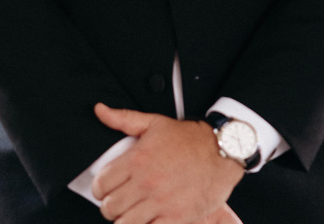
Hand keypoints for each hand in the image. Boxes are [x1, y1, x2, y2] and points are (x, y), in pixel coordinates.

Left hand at [92, 104, 243, 223]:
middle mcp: (146, 182)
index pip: (100, 185)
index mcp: (137, 159)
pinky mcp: (175, 219)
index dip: (101, 188)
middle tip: (122, 201)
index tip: (109, 188)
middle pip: (109, 208)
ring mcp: (160, 203)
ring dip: (126, 219)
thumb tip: (100, 110)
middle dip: (112, 206)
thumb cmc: (190, 138)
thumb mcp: (155, 123)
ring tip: (134, 212)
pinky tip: (150, 218)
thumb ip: (123, 118)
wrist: (223, 151)